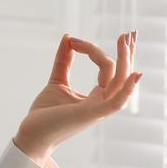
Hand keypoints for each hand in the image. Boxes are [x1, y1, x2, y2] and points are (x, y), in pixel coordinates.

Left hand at [13, 31, 141, 167]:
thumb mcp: (56, 80)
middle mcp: (101, 102)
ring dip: (125, 60)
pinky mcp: (90, 115)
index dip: (94, 50)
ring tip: (125, 40)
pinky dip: (127, 89)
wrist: (30, 135)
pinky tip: (136, 73)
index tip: (72, 40)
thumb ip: (64, 61)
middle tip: (130, 32)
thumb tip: (68, 37)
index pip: (107, 69)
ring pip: (119, 82)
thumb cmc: (45, 113)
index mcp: (96, 96)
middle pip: (121, 74)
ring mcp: (97, 109)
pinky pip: (115, 102)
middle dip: (127, 53)